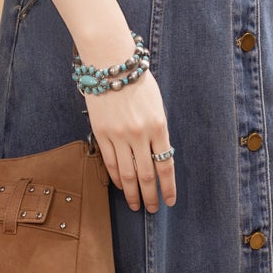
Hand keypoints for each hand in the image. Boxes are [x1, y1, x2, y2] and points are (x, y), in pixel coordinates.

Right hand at [85, 65, 176, 212]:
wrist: (111, 64)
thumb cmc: (138, 81)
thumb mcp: (157, 106)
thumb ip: (158, 132)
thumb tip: (158, 157)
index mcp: (159, 126)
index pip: (166, 165)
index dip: (168, 187)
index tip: (170, 200)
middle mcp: (139, 135)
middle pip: (146, 175)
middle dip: (151, 195)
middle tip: (153, 209)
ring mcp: (119, 136)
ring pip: (127, 174)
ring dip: (133, 193)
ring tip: (136, 205)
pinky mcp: (102, 134)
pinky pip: (110, 163)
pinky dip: (117, 178)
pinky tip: (122, 186)